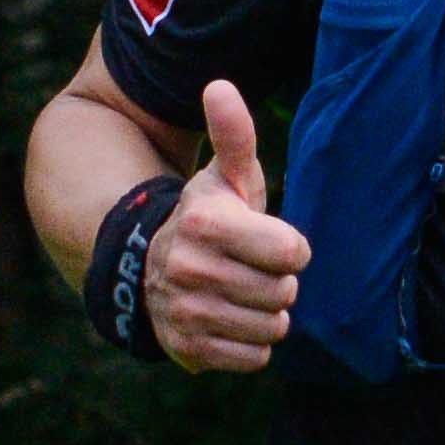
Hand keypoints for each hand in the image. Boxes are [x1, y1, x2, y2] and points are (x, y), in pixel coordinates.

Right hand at [147, 78, 307, 373]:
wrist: (151, 270)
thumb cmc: (208, 220)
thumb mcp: (225, 178)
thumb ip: (234, 135)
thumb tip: (220, 85)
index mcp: (206, 224)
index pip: (293, 253)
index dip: (289, 248)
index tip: (267, 241)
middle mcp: (191, 270)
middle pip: (285, 293)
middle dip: (277, 283)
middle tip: (250, 269)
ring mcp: (187, 314)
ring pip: (273, 328)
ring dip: (266, 314)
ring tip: (240, 294)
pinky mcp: (189, 351)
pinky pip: (256, 358)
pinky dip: (251, 345)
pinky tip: (230, 321)